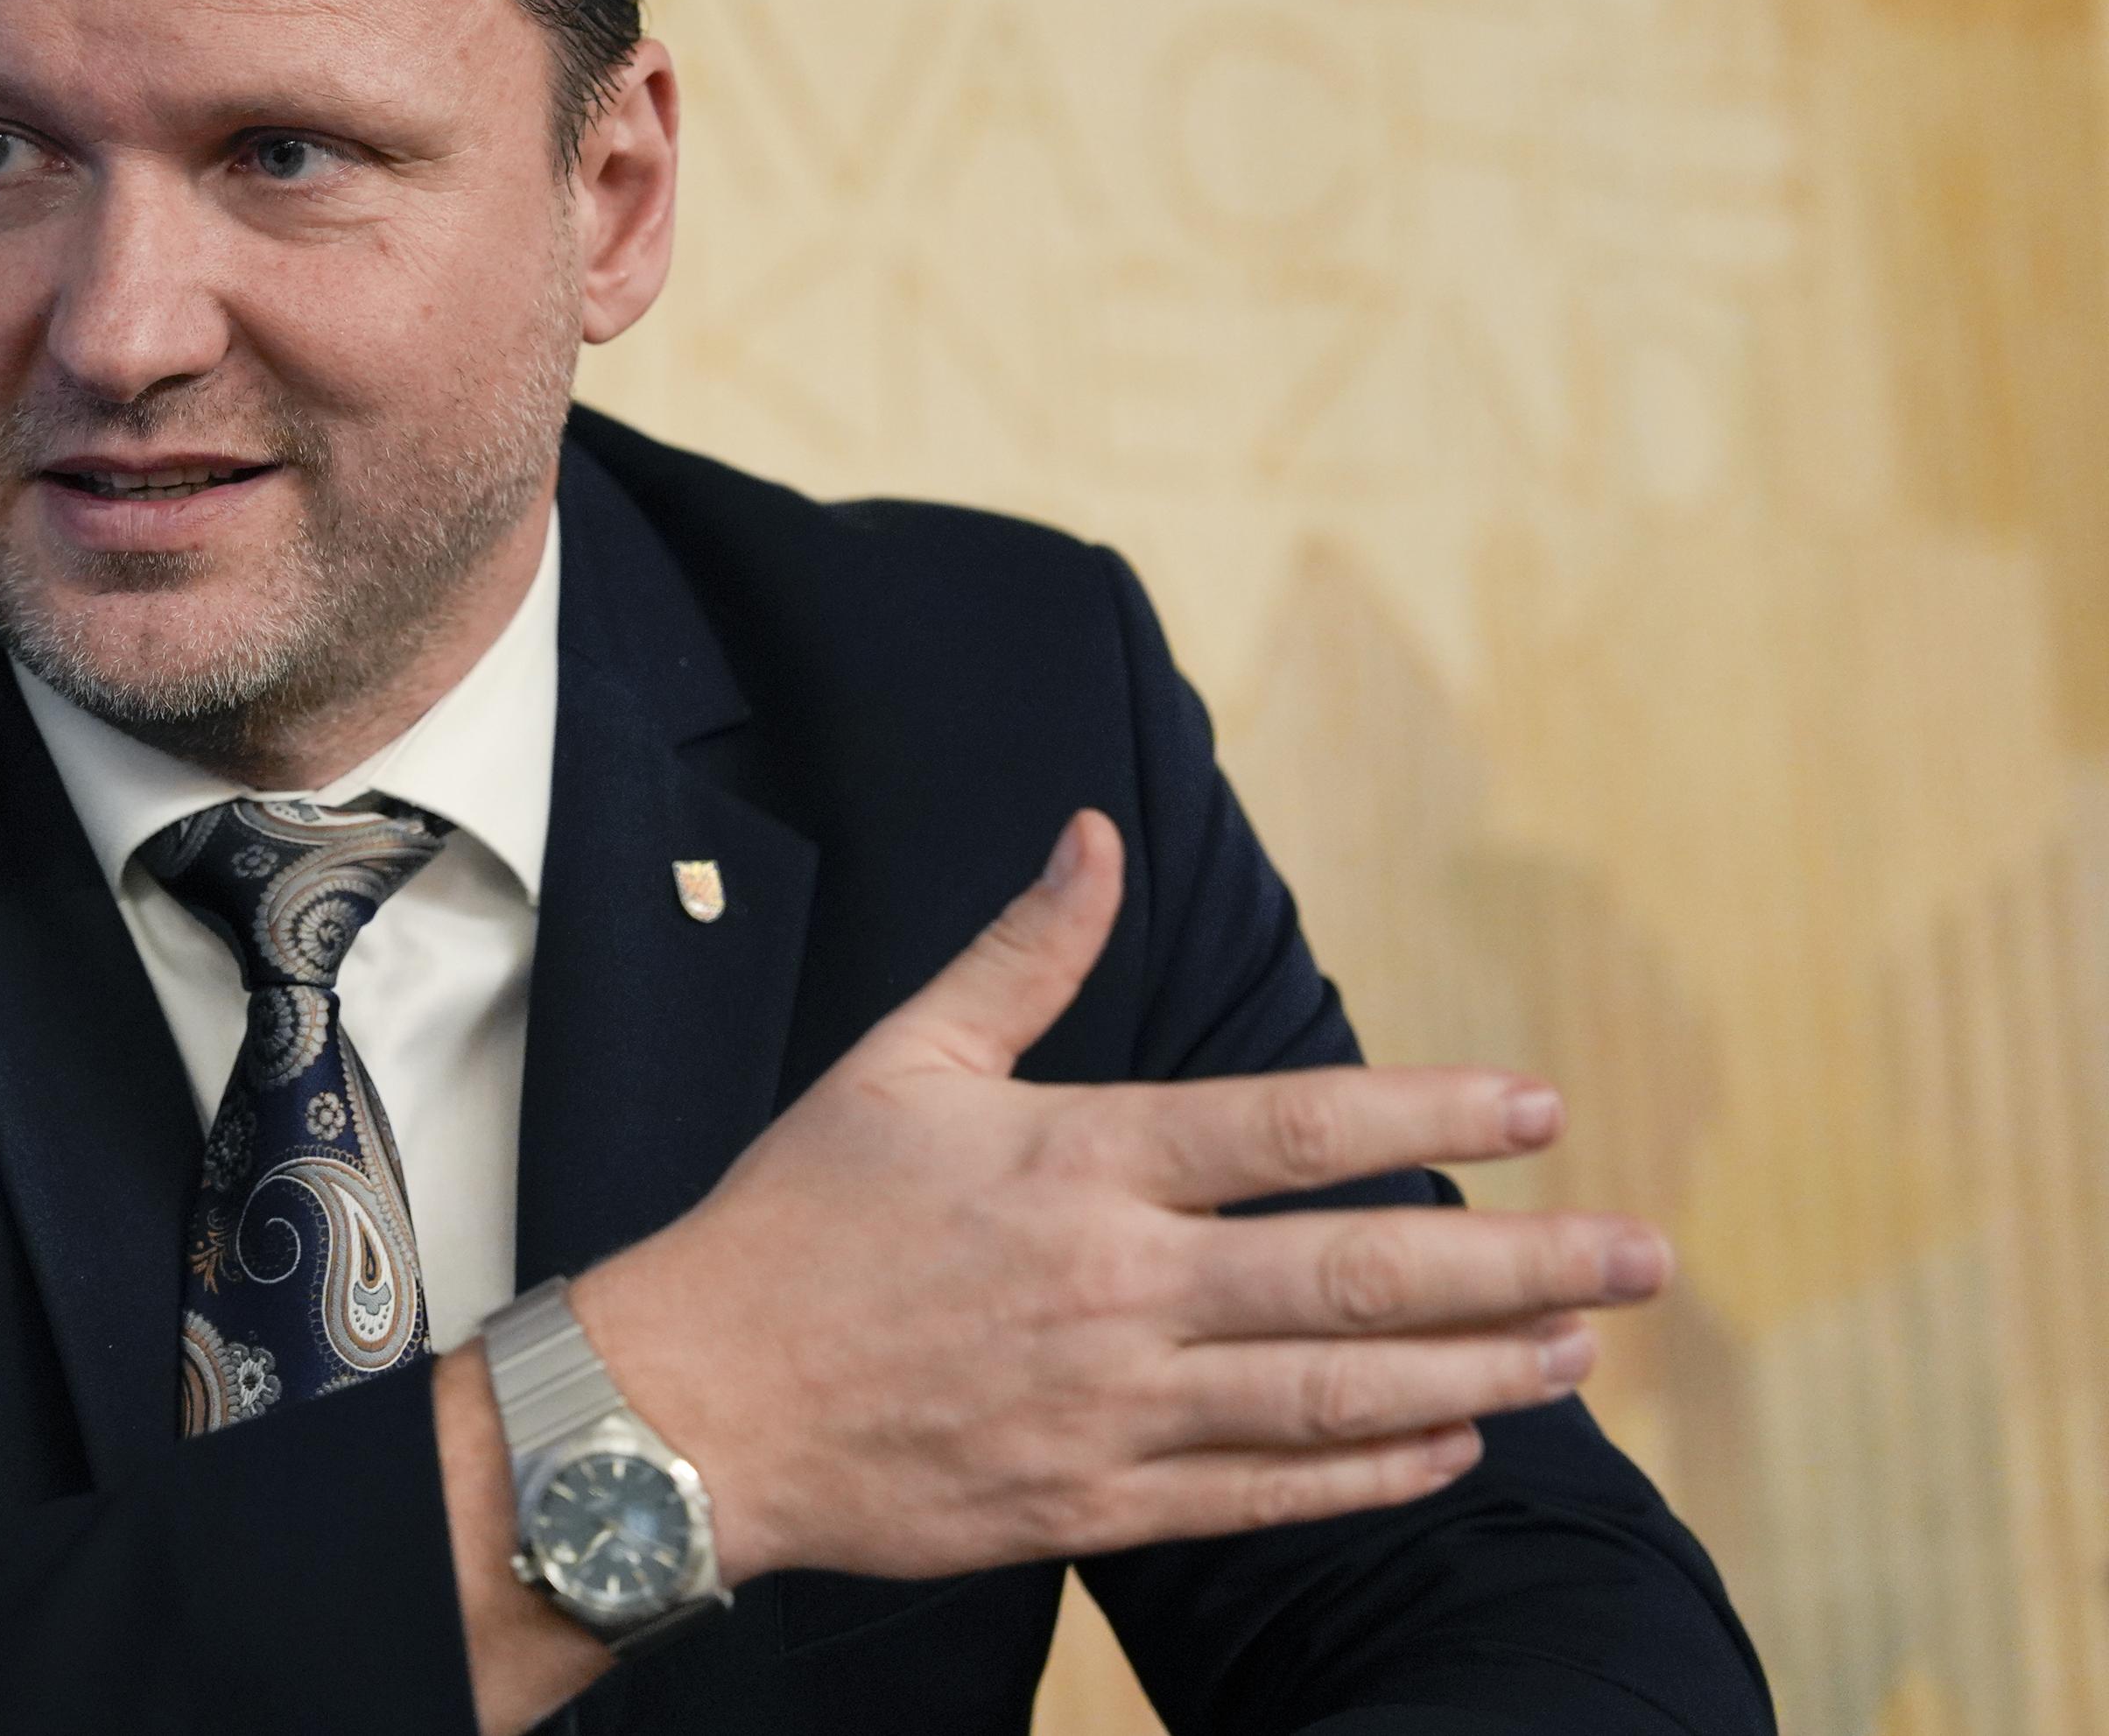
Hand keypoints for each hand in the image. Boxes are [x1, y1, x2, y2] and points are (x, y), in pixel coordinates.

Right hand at [569, 809, 1671, 1587]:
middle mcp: (1116, 1287)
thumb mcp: (898, 1059)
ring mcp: (1113, 1407)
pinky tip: (1453, 1450)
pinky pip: (1265, 1494)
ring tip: (1580, 1351)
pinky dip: (1369, 1475)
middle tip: (1647, 1257)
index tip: (1541, 1106)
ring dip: (1478, 1375)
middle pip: (1357, 1278)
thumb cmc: (796, 1219)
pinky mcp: (1093, 1503)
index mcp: (1075, 1163)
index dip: (1430, 1117)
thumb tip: (1098, 837)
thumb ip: (1024, 956)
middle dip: (1522, 1266)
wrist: (694, 1403)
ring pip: (1337, 1397)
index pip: (1292, 1130)